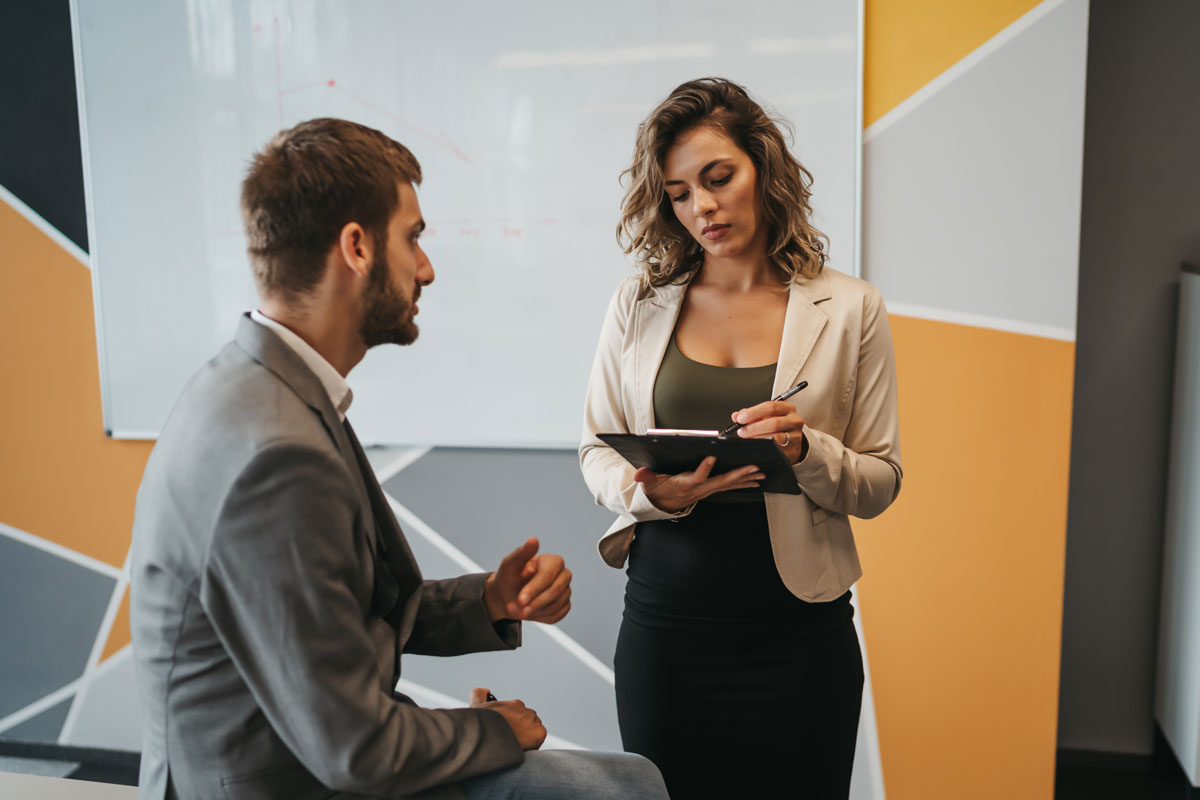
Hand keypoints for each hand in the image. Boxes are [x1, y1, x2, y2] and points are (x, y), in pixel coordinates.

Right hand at [469, 688, 546, 750]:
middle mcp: (527, 710)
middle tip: (510, 741)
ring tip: (514, 746)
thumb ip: (479, 694)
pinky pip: (539, 739)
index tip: (506, 733)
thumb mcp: (476, 705)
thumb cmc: (481, 723)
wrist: (489, 737)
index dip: (512, 726)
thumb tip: (485, 690)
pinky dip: (532, 744)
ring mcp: (534, 721)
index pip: (518, 716)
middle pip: (526, 724)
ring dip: (526, 738)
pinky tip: (521, 747)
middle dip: (520, 731)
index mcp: (516, 704)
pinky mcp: (540, 733)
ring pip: (533, 731)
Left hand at [484, 538, 571, 623]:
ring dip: (535, 612)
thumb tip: (533, 540)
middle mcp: (563, 575)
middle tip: (519, 609)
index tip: (520, 599)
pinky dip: (540, 617)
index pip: (548, 576)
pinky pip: (556, 615)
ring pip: (556, 606)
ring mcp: (565, 591)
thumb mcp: (510, 565)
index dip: (534, 589)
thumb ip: (522, 553)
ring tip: (519, 610)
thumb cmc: (509, 578)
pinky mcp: (564, 606)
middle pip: (555, 591)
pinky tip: (529, 612)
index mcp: (553, 561)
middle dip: (535, 603)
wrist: (507, 596)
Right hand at [633, 456, 764, 512]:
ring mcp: (707, 490)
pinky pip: (729, 486)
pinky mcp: (711, 489)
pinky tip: (756, 479)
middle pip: (720, 481)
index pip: (696, 477)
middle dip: (738, 475)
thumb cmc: (659, 489)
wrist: (663, 503)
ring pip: (729, 484)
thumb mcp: (650, 483)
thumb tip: (638, 474)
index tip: (711, 457)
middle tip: (753, 468)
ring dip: (745, 479)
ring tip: (761, 474)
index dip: (703, 469)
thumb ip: (645, 478)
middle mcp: (700, 489)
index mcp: (685, 484)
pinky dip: (743, 482)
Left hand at [731, 400, 807, 463]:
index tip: (741, 418)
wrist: (792, 441)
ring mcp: (795, 436)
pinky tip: (756, 447)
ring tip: (748, 439)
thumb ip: (751, 414)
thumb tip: (736, 416)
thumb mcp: (766, 416)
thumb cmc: (778, 426)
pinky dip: (764, 448)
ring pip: (776, 438)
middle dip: (754, 428)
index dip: (753, 412)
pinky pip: (777, 450)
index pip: (771, 407)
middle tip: (742, 431)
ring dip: (758, 439)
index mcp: (787, 408)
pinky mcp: (793, 450)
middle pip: (774, 423)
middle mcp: (794, 421)